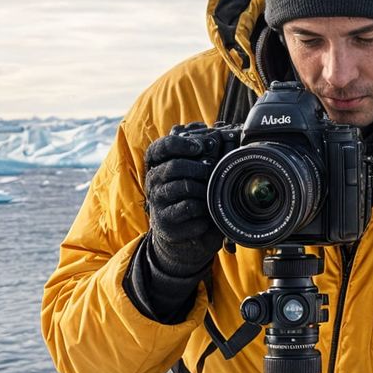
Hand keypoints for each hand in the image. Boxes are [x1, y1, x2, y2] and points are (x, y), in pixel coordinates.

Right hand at [143, 130, 223, 278]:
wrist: (184, 241)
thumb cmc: (192, 202)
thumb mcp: (194, 179)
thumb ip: (200, 156)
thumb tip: (218, 131)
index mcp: (158, 168)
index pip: (160, 148)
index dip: (179, 143)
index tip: (199, 147)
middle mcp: (153, 184)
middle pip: (174, 166)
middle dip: (198, 168)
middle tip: (211, 174)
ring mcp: (158, 204)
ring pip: (184, 188)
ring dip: (203, 192)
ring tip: (210, 198)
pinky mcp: (166, 224)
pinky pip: (189, 210)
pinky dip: (203, 212)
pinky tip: (206, 217)